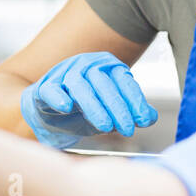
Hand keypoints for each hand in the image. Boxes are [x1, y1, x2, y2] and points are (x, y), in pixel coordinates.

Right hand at [21, 52, 157, 148]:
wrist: (49, 115)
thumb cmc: (84, 111)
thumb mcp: (111, 113)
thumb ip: (131, 112)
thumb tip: (151, 117)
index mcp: (106, 67)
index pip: (123, 81)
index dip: (135, 101)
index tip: (144, 121)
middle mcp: (86, 65)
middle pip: (103, 83)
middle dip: (118, 108)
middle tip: (128, 130)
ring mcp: (63, 74)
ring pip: (79, 85)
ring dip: (94, 107)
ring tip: (106, 127)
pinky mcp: (44, 87)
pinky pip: (51, 89)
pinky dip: (58, 97)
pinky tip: (66, 108)